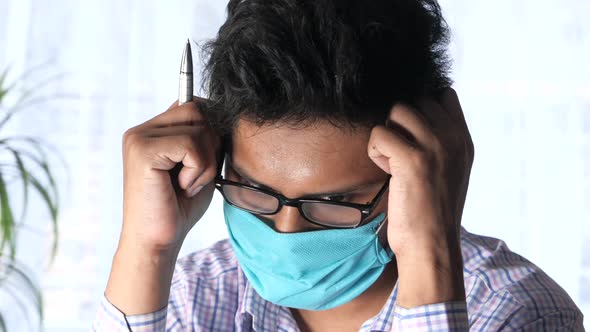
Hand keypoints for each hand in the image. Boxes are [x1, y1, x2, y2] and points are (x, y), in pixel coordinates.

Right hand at [105, 98, 221, 314]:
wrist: (157, 242)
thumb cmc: (179, 208)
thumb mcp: (199, 165)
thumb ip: (205, 137)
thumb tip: (222, 111)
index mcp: (152, 131)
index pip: (194, 105)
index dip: (210, 133)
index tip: (200, 166)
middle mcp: (141, 130)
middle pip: (199, 110)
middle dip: (211, 146)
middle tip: (194, 177)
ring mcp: (139, 138)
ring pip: (200, 128)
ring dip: (206, 162)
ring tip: (186, 185)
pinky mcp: (143, 151)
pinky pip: (192, 146)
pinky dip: (198, 171)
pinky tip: (182, 188)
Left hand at [368, 88, 473, 306]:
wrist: (432, 246)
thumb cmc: (432, 211)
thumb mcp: (450, 170)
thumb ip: (442, 141)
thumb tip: (416, 117)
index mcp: (463, 139)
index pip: (442, 94)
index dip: (420, 108)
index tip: (410, 135)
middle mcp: (453, 137)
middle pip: (414, 99)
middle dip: (400, 123)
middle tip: (400, 153)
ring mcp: (435, 145)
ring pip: (397, 110)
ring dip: (387, 133)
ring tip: (392, 160)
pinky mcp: (412, 158)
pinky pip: (379, 133)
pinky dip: (375, 151)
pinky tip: (386, 171)